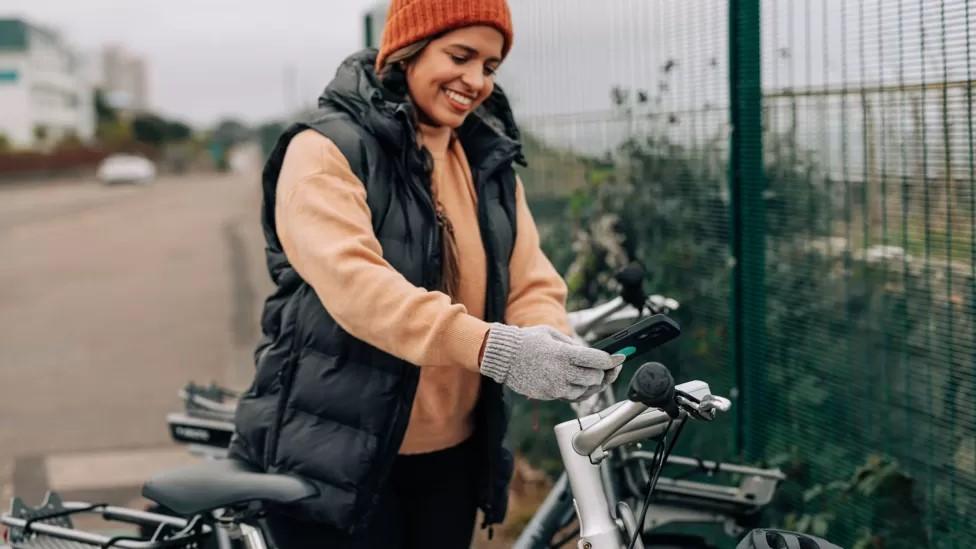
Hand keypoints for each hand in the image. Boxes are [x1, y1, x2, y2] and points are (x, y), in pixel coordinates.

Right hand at [479, 323, 624, 400]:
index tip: (619, 358)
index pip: (597, 360)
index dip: (612, 360)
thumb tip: (591, 354)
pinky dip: (579, 390)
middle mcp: (561, 372)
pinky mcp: (549, 395)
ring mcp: (555, 386)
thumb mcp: (552, 334)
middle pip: (595, 378)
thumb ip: (573, 345)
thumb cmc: (527, 341)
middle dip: (604, 373)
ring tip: (595, 375)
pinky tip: (580, 382)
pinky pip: (571, 396)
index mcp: (564, 354)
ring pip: (585, 391)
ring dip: (592, 383)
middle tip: (609, 368)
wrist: (503, 357)